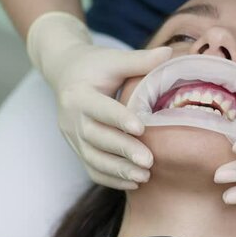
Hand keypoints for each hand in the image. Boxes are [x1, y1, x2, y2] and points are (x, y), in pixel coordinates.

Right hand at [27, 12, 171, 189]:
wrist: (66, 73)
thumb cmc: (96, 65)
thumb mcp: (114, 60)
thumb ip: (140, 60)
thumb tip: (169, 53)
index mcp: (79, 93)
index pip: (100, 108)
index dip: (119, 118)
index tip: (141, 129)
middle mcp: (70, 118)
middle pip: (96, 138)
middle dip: (123, 150)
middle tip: (149, 161)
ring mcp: (71, 136)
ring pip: (92, 158)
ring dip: (118, 170)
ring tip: (145, 176)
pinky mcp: (76, 148)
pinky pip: (91, 168)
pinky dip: (111, 178)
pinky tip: (134, 183)